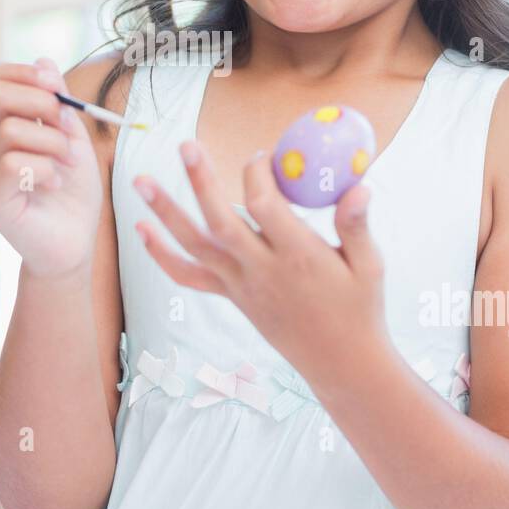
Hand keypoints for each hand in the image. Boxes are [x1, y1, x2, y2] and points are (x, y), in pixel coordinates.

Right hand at [0, 57, 101, 279]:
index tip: (56, 86)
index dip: (23, 72)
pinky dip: (45, 169)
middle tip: (69, 129)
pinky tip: (55, 183)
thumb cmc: (73, 192)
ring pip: (11, 130)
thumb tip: (44, 61)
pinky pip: (12, 164)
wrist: (74, 244)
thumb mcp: (73, 137)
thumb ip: (59, 102)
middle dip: (43, 104)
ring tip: (68, 164)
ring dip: (53, 143)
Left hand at [132, 140, 388, 395]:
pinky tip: (141, 228)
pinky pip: (189, 276)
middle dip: (201, 181)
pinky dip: (161, 255)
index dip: (259, 174)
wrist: (340, 363)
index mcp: (298, 256)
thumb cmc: (360, 308)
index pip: (266, 207)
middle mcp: (262, 270)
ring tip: (140, 180)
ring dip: (165, 213)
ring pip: (195, 245)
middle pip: (221, 221)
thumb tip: (359, 186)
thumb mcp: (369, 265)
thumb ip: (356, 225)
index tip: (261, 155)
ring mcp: (241, 285)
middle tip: (186, 145)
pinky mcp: (231, 296)